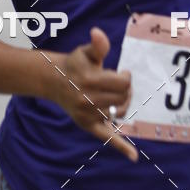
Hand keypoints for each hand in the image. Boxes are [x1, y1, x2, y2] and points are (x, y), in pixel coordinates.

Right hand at [47, 27, 136, 160]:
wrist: (55, 80)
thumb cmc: (75, 63)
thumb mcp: (86, 51)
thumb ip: (98, 45)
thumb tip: (98, 32)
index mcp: (91, 80)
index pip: (123, 83)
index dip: (126, 78)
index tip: (122, 73)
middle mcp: (89, 99)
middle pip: (123, 99)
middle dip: (125, 90)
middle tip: (119, 84)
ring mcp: (88, 114)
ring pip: (119, 113)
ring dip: (123, 105)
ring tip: (118, 96)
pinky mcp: (87, 125)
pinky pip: (106, 137)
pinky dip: (121, 147)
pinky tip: (134, 157)